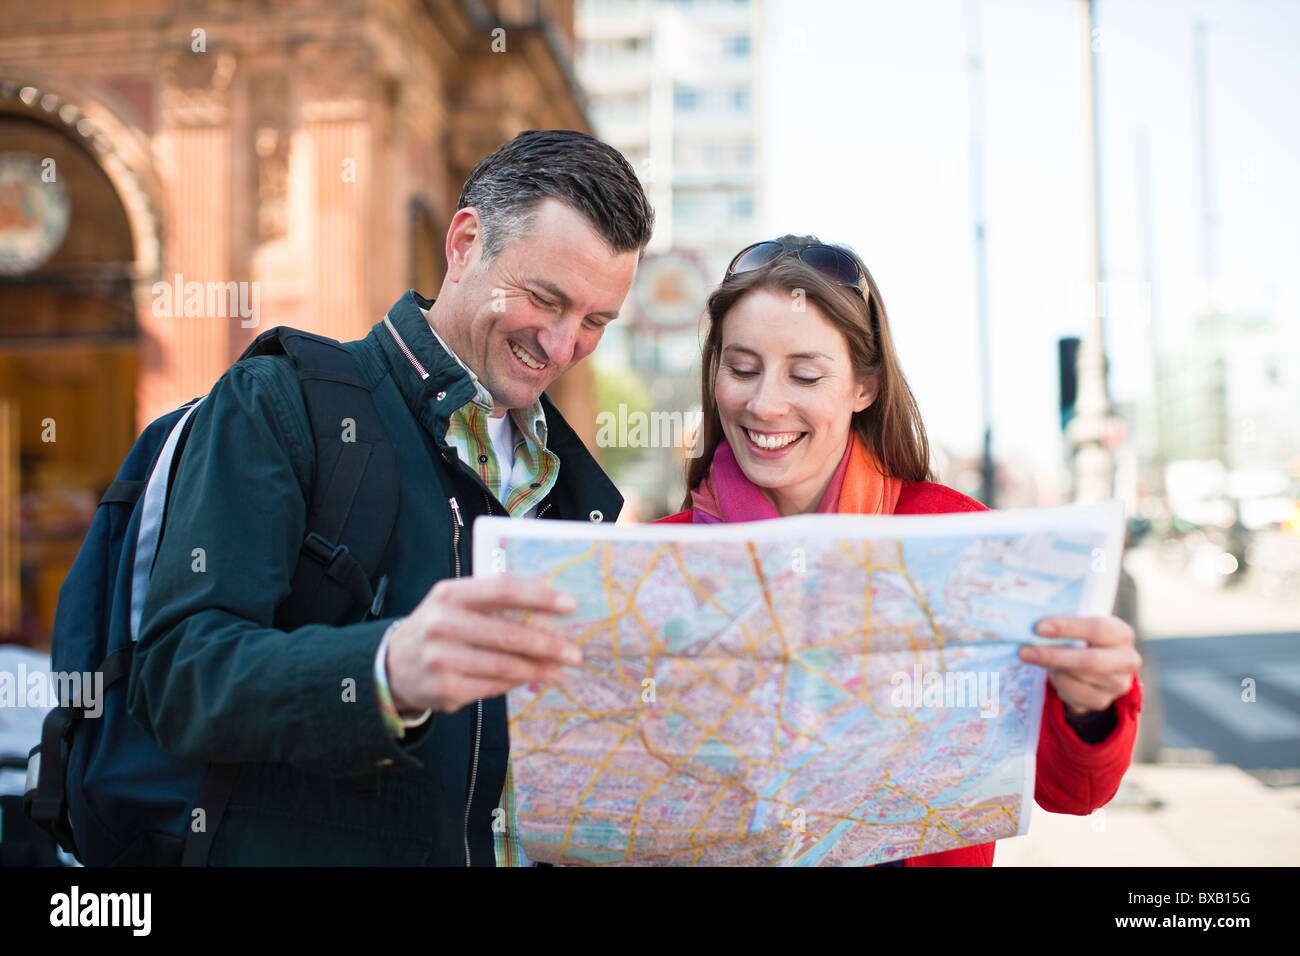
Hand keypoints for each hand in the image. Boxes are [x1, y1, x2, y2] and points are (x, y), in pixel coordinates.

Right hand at [386, 576, 581, 714]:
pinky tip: (532, 679)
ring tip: (560, 669)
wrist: (392, 665)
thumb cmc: (439, 627)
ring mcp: (442, 659)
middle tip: (574, 652)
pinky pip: (493, 687)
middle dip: (547, 644)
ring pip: (504, 666)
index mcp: (450, 594)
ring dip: (539, 669)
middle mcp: (443, 625)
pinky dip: (517, 683)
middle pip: (508, 634)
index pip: (503, 590)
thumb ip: (495, 603)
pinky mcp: (446, 690)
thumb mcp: (456, 603)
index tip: (570, 605)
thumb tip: (550, 616)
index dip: (540, 598)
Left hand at [1018, 615, 1140, 716]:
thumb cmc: (1082, 638)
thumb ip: (1062, 624)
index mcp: (1121, 633)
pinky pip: (1073, 694)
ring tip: (1035, 657)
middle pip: (1089, 661)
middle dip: (1053, 655)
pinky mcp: (1103, 701)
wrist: (1096, 668)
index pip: (1097, 629)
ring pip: (1077, 678)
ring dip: (1051, 668)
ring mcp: (1118, 684)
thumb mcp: (1078, 626)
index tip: (1038, 628)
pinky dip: (1057, 683)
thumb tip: (1029, 625)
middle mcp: (1127, 660)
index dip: (1067, 628)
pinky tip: (1053, 673)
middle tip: (1024, 651)